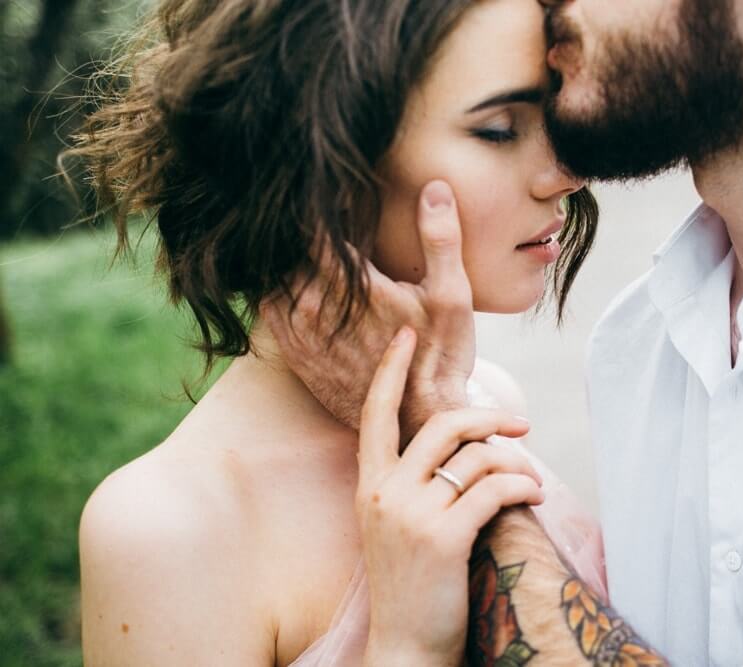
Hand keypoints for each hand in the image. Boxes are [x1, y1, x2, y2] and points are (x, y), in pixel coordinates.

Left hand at [262, 181, 474, 439]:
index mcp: (352, 283)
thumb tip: (434, 186)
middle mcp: (315, 305)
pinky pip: (269, 305)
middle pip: (290, 247)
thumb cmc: (439, 355)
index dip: (319, 201)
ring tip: (310, 244)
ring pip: (276, 274)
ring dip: (290, 258)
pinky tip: (302, 279)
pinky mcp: (293, 351)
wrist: (417, 422)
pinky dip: (280, 286)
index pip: (314, 226)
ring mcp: (298, 331)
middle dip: (300, 229)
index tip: (327, 185)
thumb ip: (440, 238)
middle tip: (314, 209)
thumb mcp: (452, 296)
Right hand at [357, 327, 544, 666]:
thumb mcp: (398, 525)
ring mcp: (411, 514)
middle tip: (521, 425)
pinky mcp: (442, 537)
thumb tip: (467, 445)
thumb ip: (416, 483)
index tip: (406, 336)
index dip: (390, 371)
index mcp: (370, 486)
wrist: (406, 647)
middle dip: (489, 416)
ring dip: (516, 462)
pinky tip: (533, 498)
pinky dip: (522, 488)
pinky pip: (495, 490)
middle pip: (443, 424)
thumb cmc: (412, 585)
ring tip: (532, 481)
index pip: (374, 414)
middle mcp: (385, 493)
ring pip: (477, 457)